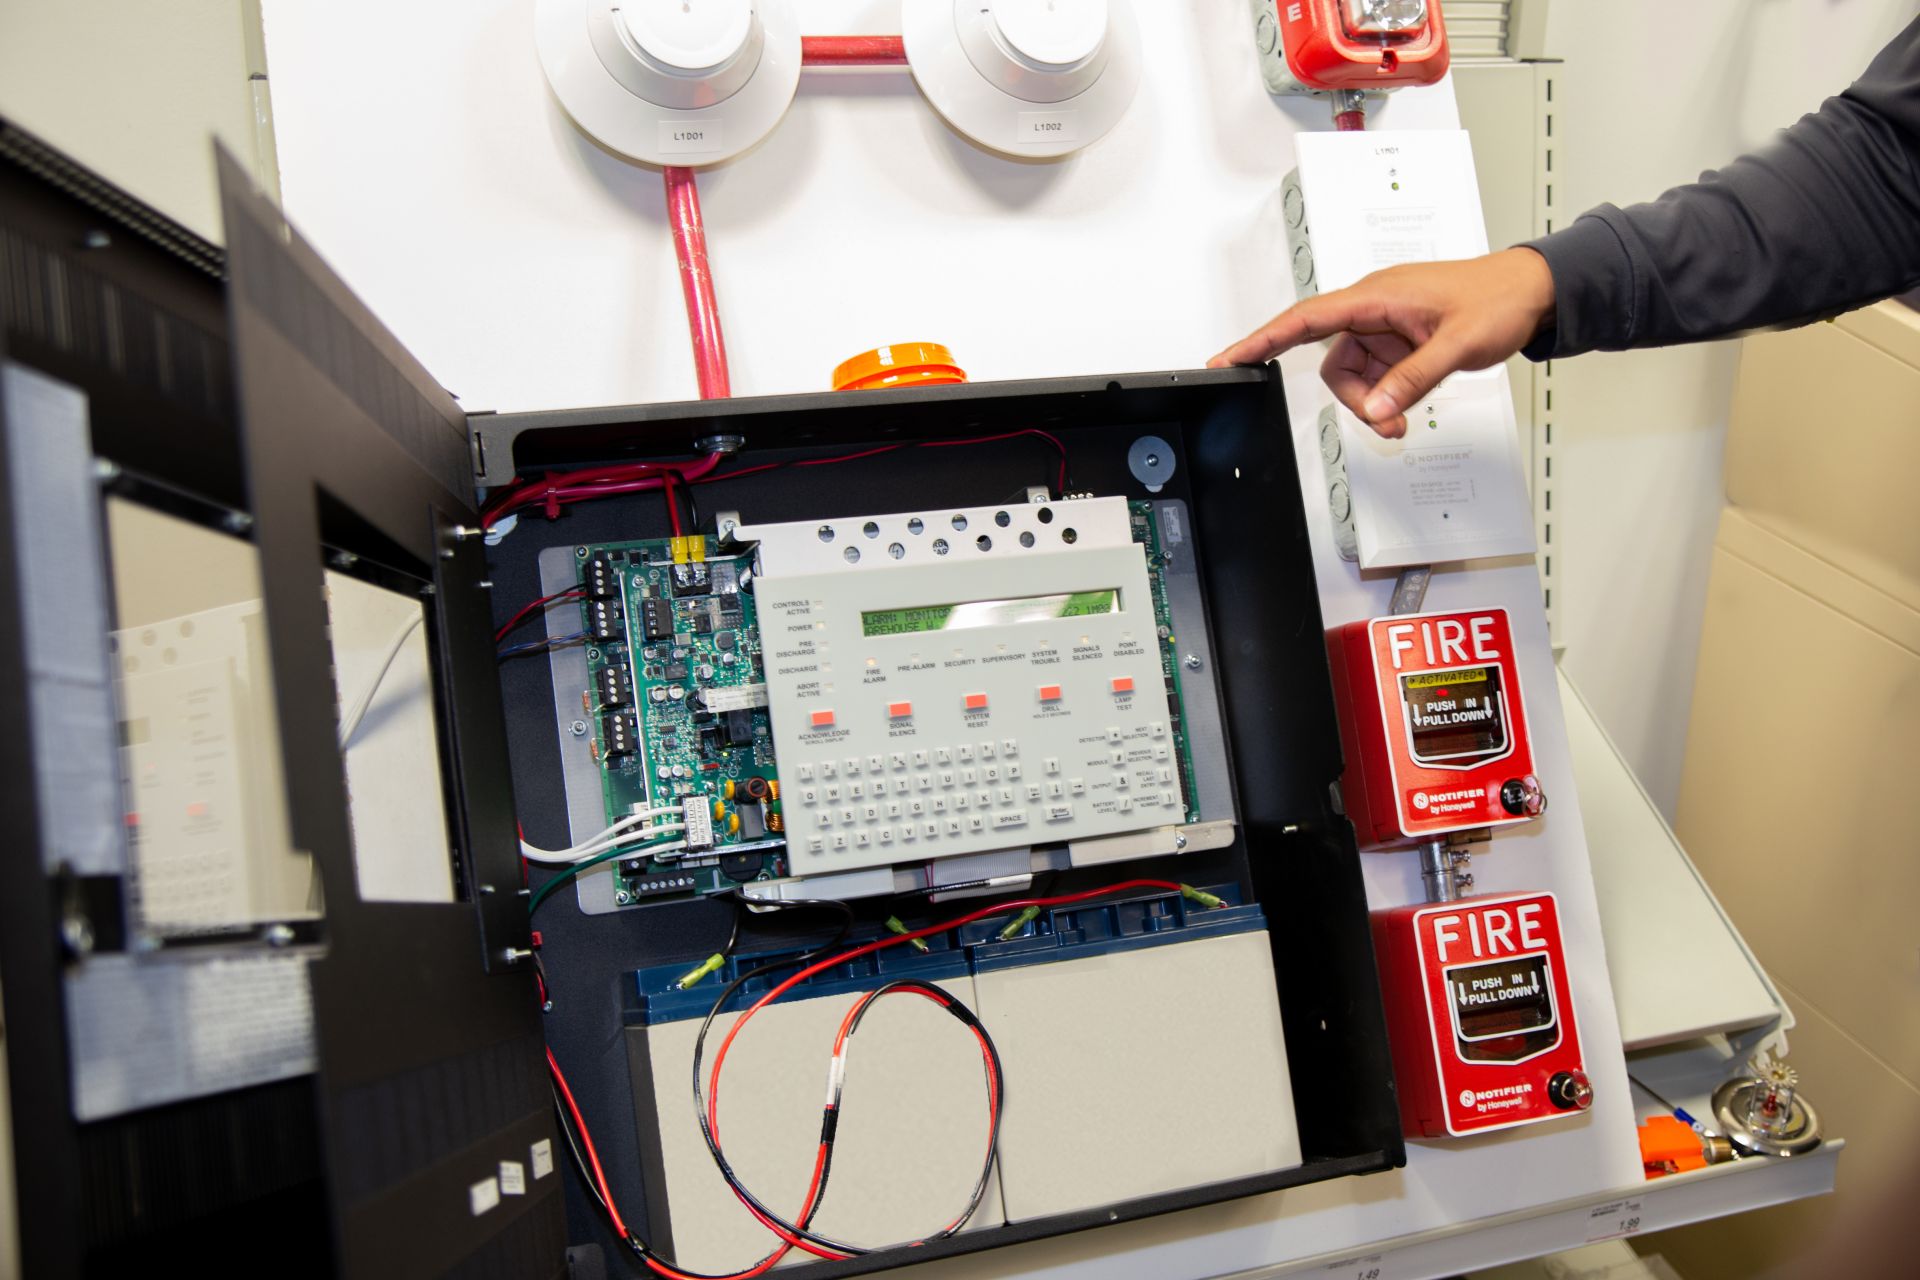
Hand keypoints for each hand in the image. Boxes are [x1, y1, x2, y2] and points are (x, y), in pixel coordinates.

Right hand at [1207, 248, 1555, 437]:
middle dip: (1355, 399)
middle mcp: (1372, 308)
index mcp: (1376, 296)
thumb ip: (1413, 379)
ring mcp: (1384, 325)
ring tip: (1404, 417)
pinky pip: (1376, 374)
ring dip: (1373, 402)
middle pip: (1332, 363)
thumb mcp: (1456, 345)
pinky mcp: (1398, 339)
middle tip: (1388, 422)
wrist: (1531, 291)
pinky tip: (1409, 401)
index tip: (1228, 358)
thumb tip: (1378, 407)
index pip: (1304, 319)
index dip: (1262, 339)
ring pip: (1353, 374)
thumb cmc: (1497, 298)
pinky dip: (1387, 395)